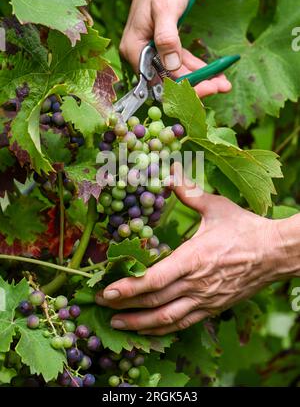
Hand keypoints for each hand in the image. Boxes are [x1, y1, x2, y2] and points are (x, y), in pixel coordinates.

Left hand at [96, 164, 286, 334]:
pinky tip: (148, 329)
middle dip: (124, 306)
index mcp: (194, 258)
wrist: (275, 253)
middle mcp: (197, 284)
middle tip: (100, 305)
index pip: (156, 279)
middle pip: (155, 302)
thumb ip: (189, 192)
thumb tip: (168, 172)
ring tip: (116, 324)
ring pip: (167, 319)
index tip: (107, 291)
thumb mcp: (216, 207)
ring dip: (139, 324)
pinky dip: (162, 329)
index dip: (129, 288)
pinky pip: (183, 324)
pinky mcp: (213, 308)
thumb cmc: (245, 229)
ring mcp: (205, 300)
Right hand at [120, 0, 231, 97]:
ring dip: (200, 79)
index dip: (182, 88)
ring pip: (177, 73)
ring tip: (223, 83)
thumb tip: (172, 66)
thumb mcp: (166, 9)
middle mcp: (141, 54)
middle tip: (221, 87)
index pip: (158, 79)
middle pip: (169, 80)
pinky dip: (197, 68)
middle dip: (195, 86)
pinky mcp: (164, 47)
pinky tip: (214, 72)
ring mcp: (153, 52)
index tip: (206, 91)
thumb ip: (167, 38)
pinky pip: (181, 63)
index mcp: (135, 48)